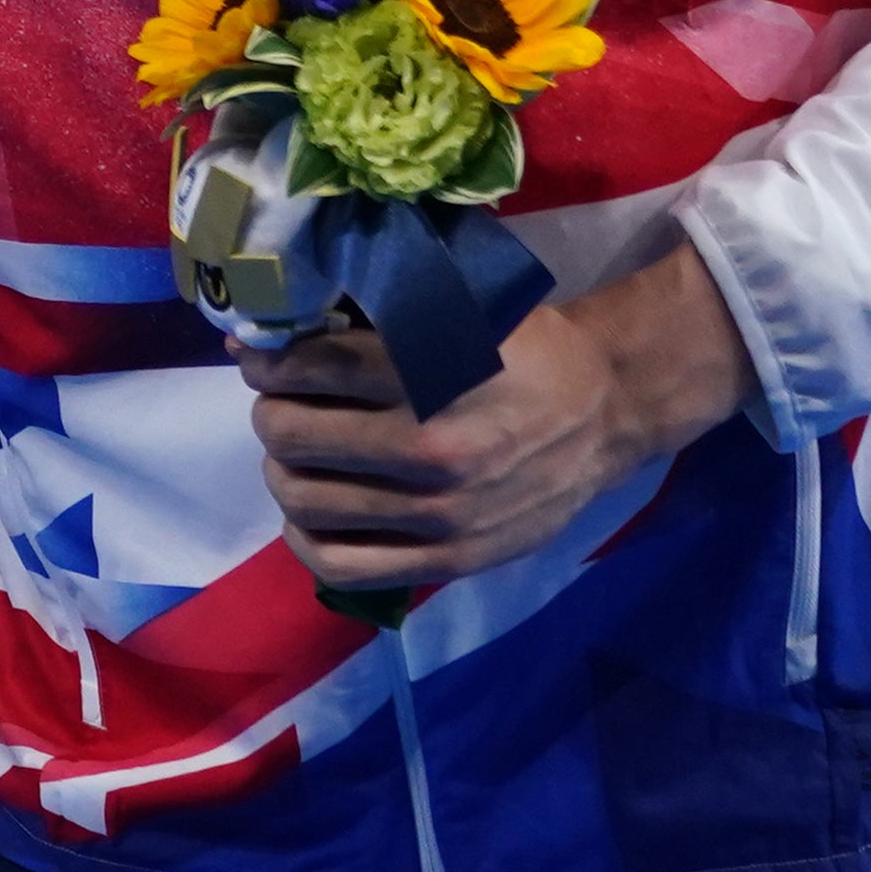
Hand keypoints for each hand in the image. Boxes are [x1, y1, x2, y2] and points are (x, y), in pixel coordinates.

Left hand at [241, 248, 758, 602]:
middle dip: (270, 409)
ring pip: (301, 498)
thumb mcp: (458, 306)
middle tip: (281, 401)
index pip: (305, 367)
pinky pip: (340, 565)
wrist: (607, 413)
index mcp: (432, 373)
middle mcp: (433, 446)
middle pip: (287, 432)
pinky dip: (305, 538)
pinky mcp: (451, 557)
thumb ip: (375, 310)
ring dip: (283, 468)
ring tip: (298, 451)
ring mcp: (441, 512)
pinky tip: (310, 512)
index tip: (263, 357)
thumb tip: (271, 321)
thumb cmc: (523, 349)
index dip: (267, 359)